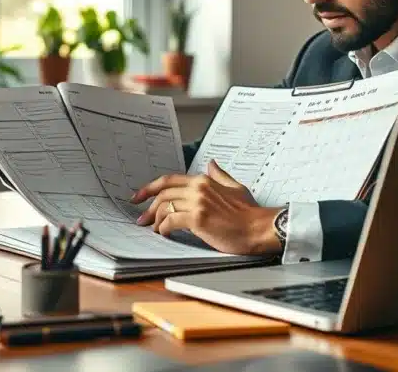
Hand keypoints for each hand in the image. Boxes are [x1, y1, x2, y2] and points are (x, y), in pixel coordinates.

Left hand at [130, 160, 282, 255]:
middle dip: (148, 207)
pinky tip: (164, 234)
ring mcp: (198, 202)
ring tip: (154, 229)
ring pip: (164, 207)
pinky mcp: (198, 218)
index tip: (138, 196)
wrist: (259, 228)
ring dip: (155, 220)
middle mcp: (199, 188)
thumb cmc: (249, 213)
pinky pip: (171, 221)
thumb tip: (211, 163)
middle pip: (163, 194)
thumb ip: (220, 175)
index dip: (150, 188)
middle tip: (141, 219)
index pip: (169, 180)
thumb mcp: (235, 187)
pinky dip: (163, 228)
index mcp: (204, 180)